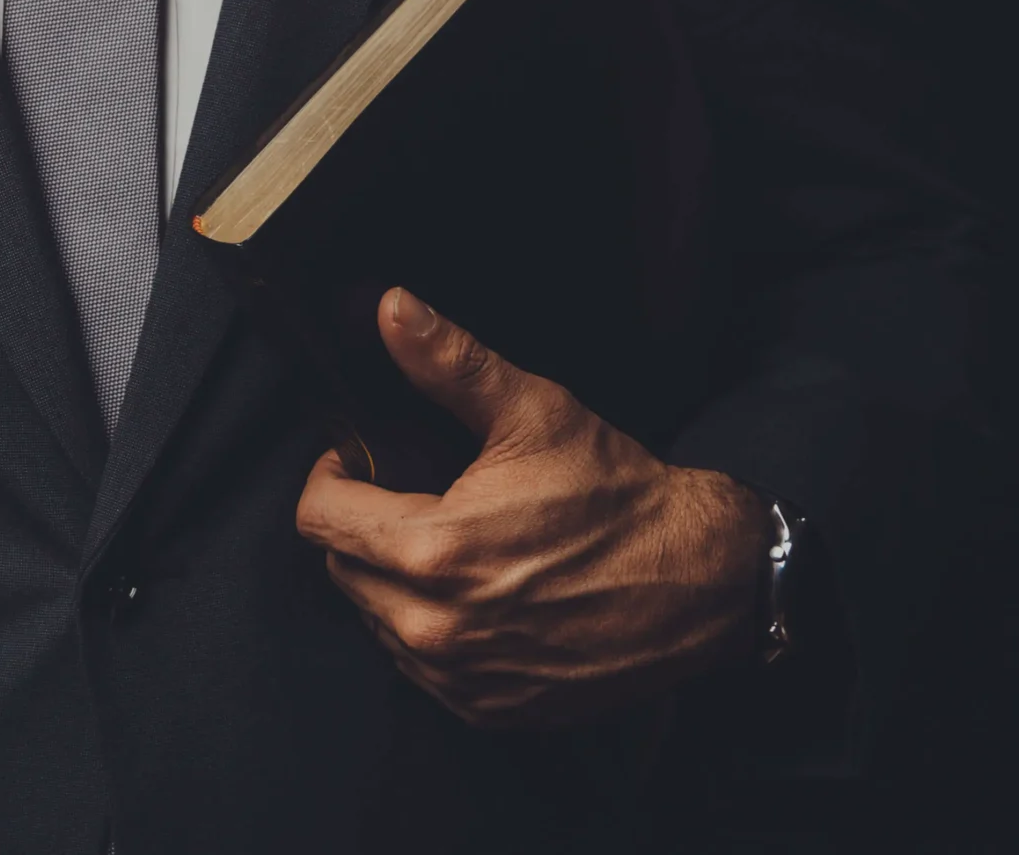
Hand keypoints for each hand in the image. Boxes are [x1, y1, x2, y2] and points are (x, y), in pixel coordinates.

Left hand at [294, 288, 768, 729]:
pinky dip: (429, 629)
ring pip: (376, 620)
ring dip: (391, 581)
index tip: (359, 460)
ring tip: (448, 543)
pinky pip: (418, 668)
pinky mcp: (488, 710)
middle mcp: (435, 627)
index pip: (320, 519)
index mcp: (433, 550)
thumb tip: (390, 308)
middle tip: (410, 495)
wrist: (698, 581)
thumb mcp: (534, 412)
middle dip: (363, 527)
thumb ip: (450, 362)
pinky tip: (472, 594)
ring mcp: (460, 678)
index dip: (332, 477)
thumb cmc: (616, 492)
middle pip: (341, 570)